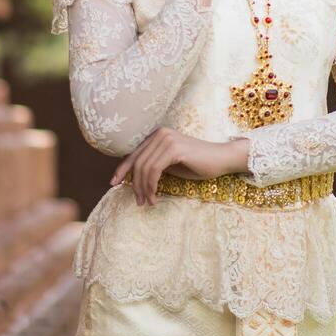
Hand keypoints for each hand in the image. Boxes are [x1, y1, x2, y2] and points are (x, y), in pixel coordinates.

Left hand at [109, 128, 251, 205]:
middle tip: (138, 201)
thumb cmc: (198, 163)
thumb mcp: (170, 164)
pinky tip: (154, 197)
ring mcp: (167, 139)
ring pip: (144, 168)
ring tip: (147, 202)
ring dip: (143, 189)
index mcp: (157, 135)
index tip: (114, 183)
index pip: (134, 153)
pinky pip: (154, 170)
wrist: (221, 159)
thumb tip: (135, 177)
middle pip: (137, 162)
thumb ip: (154, 165)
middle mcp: (160, 134)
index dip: (122, 169)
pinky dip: (152, 186)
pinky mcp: (174, 149)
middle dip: (135, 184)